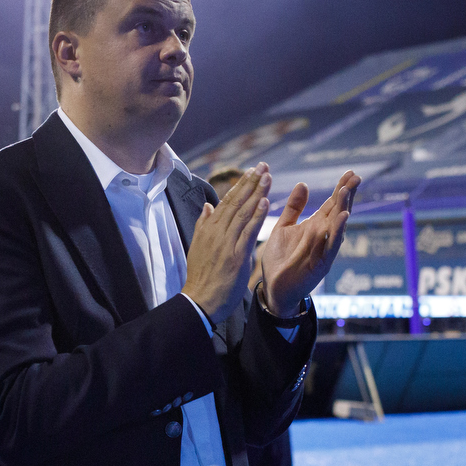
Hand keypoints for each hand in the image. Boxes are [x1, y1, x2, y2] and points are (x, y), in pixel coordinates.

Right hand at [182, 163, 270, 324]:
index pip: (226, 201)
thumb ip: (203, 225)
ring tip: (267, 176)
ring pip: (243, 212)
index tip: (252, 171)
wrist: (200, 300)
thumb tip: (207, 206)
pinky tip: (265, 202)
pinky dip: (256, 216)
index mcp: (209, 229)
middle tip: (263, 165)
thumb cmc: (201, 277)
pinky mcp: (236, 255)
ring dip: (257, 193)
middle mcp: (217, 232)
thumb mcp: (197, 246)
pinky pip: (248, 232)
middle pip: (235, 202)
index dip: (240, 185)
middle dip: (250, 182)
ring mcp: (226, 242)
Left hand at [256, 169, 359, 314]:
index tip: (349, 172)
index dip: (340, 188)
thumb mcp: (283, 228)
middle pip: (338, 211)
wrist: (273, 288)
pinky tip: (343, 218)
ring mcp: (324, 250)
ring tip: (346, 191)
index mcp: (315, 226)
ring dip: (343, 209)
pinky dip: (337, 232)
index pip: (331, 204)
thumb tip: (303, 183)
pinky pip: (331, 246)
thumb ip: (293, 208)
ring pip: (337, 227)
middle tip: (355, 176)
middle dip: (347, 195)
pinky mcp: (321, 265)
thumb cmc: (280, 259)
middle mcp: (323, 236)